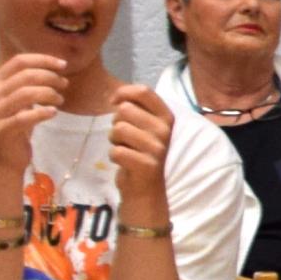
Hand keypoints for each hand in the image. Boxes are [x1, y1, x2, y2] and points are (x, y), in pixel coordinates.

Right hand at [0, 52, 70, 182]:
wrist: (6, 156)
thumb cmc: (18, 123)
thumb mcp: (22, 99)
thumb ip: (31, 82)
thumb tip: (57, 65)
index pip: (18, 62)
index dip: (43, 60)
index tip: (63, 65)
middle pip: (25, 76)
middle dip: (50, 77)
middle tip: (64, 84)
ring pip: (25, 94)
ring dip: (49, 94)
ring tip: (60, 100)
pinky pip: (23, 117)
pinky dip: (42, 112)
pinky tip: (53, 112)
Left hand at [105, 85, 176, 223]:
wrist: (145, 188)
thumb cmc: (140, 151)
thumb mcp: (144, 126)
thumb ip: (135, 107)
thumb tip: (116, 95)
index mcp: (166, 117)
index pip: (144, 91)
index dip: (123, 93)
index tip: (114, 102)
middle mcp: (165, 130)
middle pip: (125, 110)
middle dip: (116, 122)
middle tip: (124, 136)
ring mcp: (157, 148)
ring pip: (118, 129)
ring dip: (114, 140)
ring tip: (124, 148)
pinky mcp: (146, 164)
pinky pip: (116, 151)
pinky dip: (114, 156)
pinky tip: (124, 161)